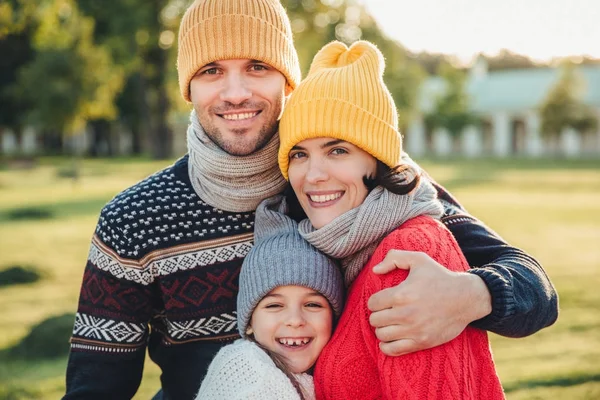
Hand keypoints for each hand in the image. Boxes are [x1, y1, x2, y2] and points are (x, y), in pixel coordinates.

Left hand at [367, 250, 491, 355]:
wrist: (466, 298)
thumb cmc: (440, 277)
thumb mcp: (418, 259)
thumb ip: (394, 257)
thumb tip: (375, 270)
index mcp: (402, 294)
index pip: (372, 303)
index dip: (375, 301)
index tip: (382, 300)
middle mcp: (406, 314)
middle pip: (374, 320)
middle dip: (378, 314)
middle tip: (386, 311)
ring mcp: (414, 330)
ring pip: (381, 335)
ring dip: (382, 329)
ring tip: (390, 323)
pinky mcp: (421, 342)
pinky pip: (393, 350)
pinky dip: (387, 346)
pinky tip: (390, 338)